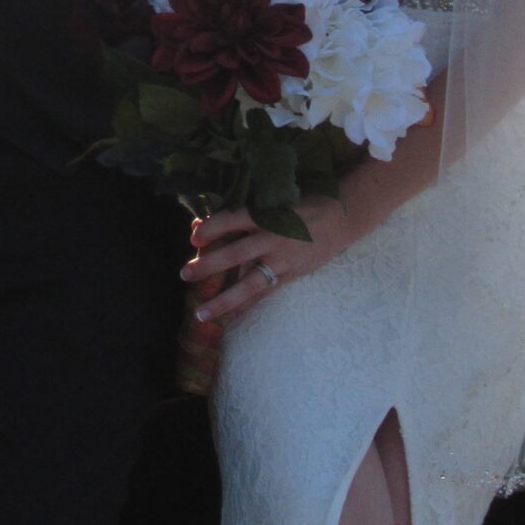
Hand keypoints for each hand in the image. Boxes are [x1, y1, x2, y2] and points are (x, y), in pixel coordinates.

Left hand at [184, 197, 354, 334]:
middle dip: (209, 265)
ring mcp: (282, 261)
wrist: (340, 219)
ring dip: (223, 300)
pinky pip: (262, 295)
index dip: (213, 228)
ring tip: (201, 314)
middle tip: (185, 274)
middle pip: (236, 254)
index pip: (234, 220)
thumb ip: (238, 217)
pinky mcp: (289, 276)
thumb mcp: (272, 204)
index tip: (193, 237)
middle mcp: (273, 239)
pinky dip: (244, 308)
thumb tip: (200, 228)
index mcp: (267, 216)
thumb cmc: (300, 207)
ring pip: (249, 284)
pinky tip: (227, 320)